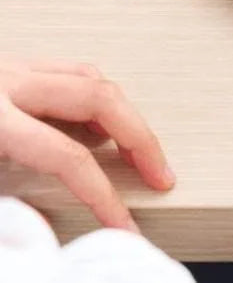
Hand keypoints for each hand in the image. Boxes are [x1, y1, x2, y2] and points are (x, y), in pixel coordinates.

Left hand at [0, 57, 173, 228]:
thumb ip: (7, 203)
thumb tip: (44, 226)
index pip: (68, 157)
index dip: (103, 194)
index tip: (123, 222)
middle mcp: (10, 84)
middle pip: (99, 100)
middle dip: (139, 139)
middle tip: (158, 172)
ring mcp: (14, 68)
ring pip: (92, 78)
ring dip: (124, 114)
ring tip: (136, 150)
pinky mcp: (13, 65)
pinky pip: (71, 69)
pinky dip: (96, 93)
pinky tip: (98, 117)